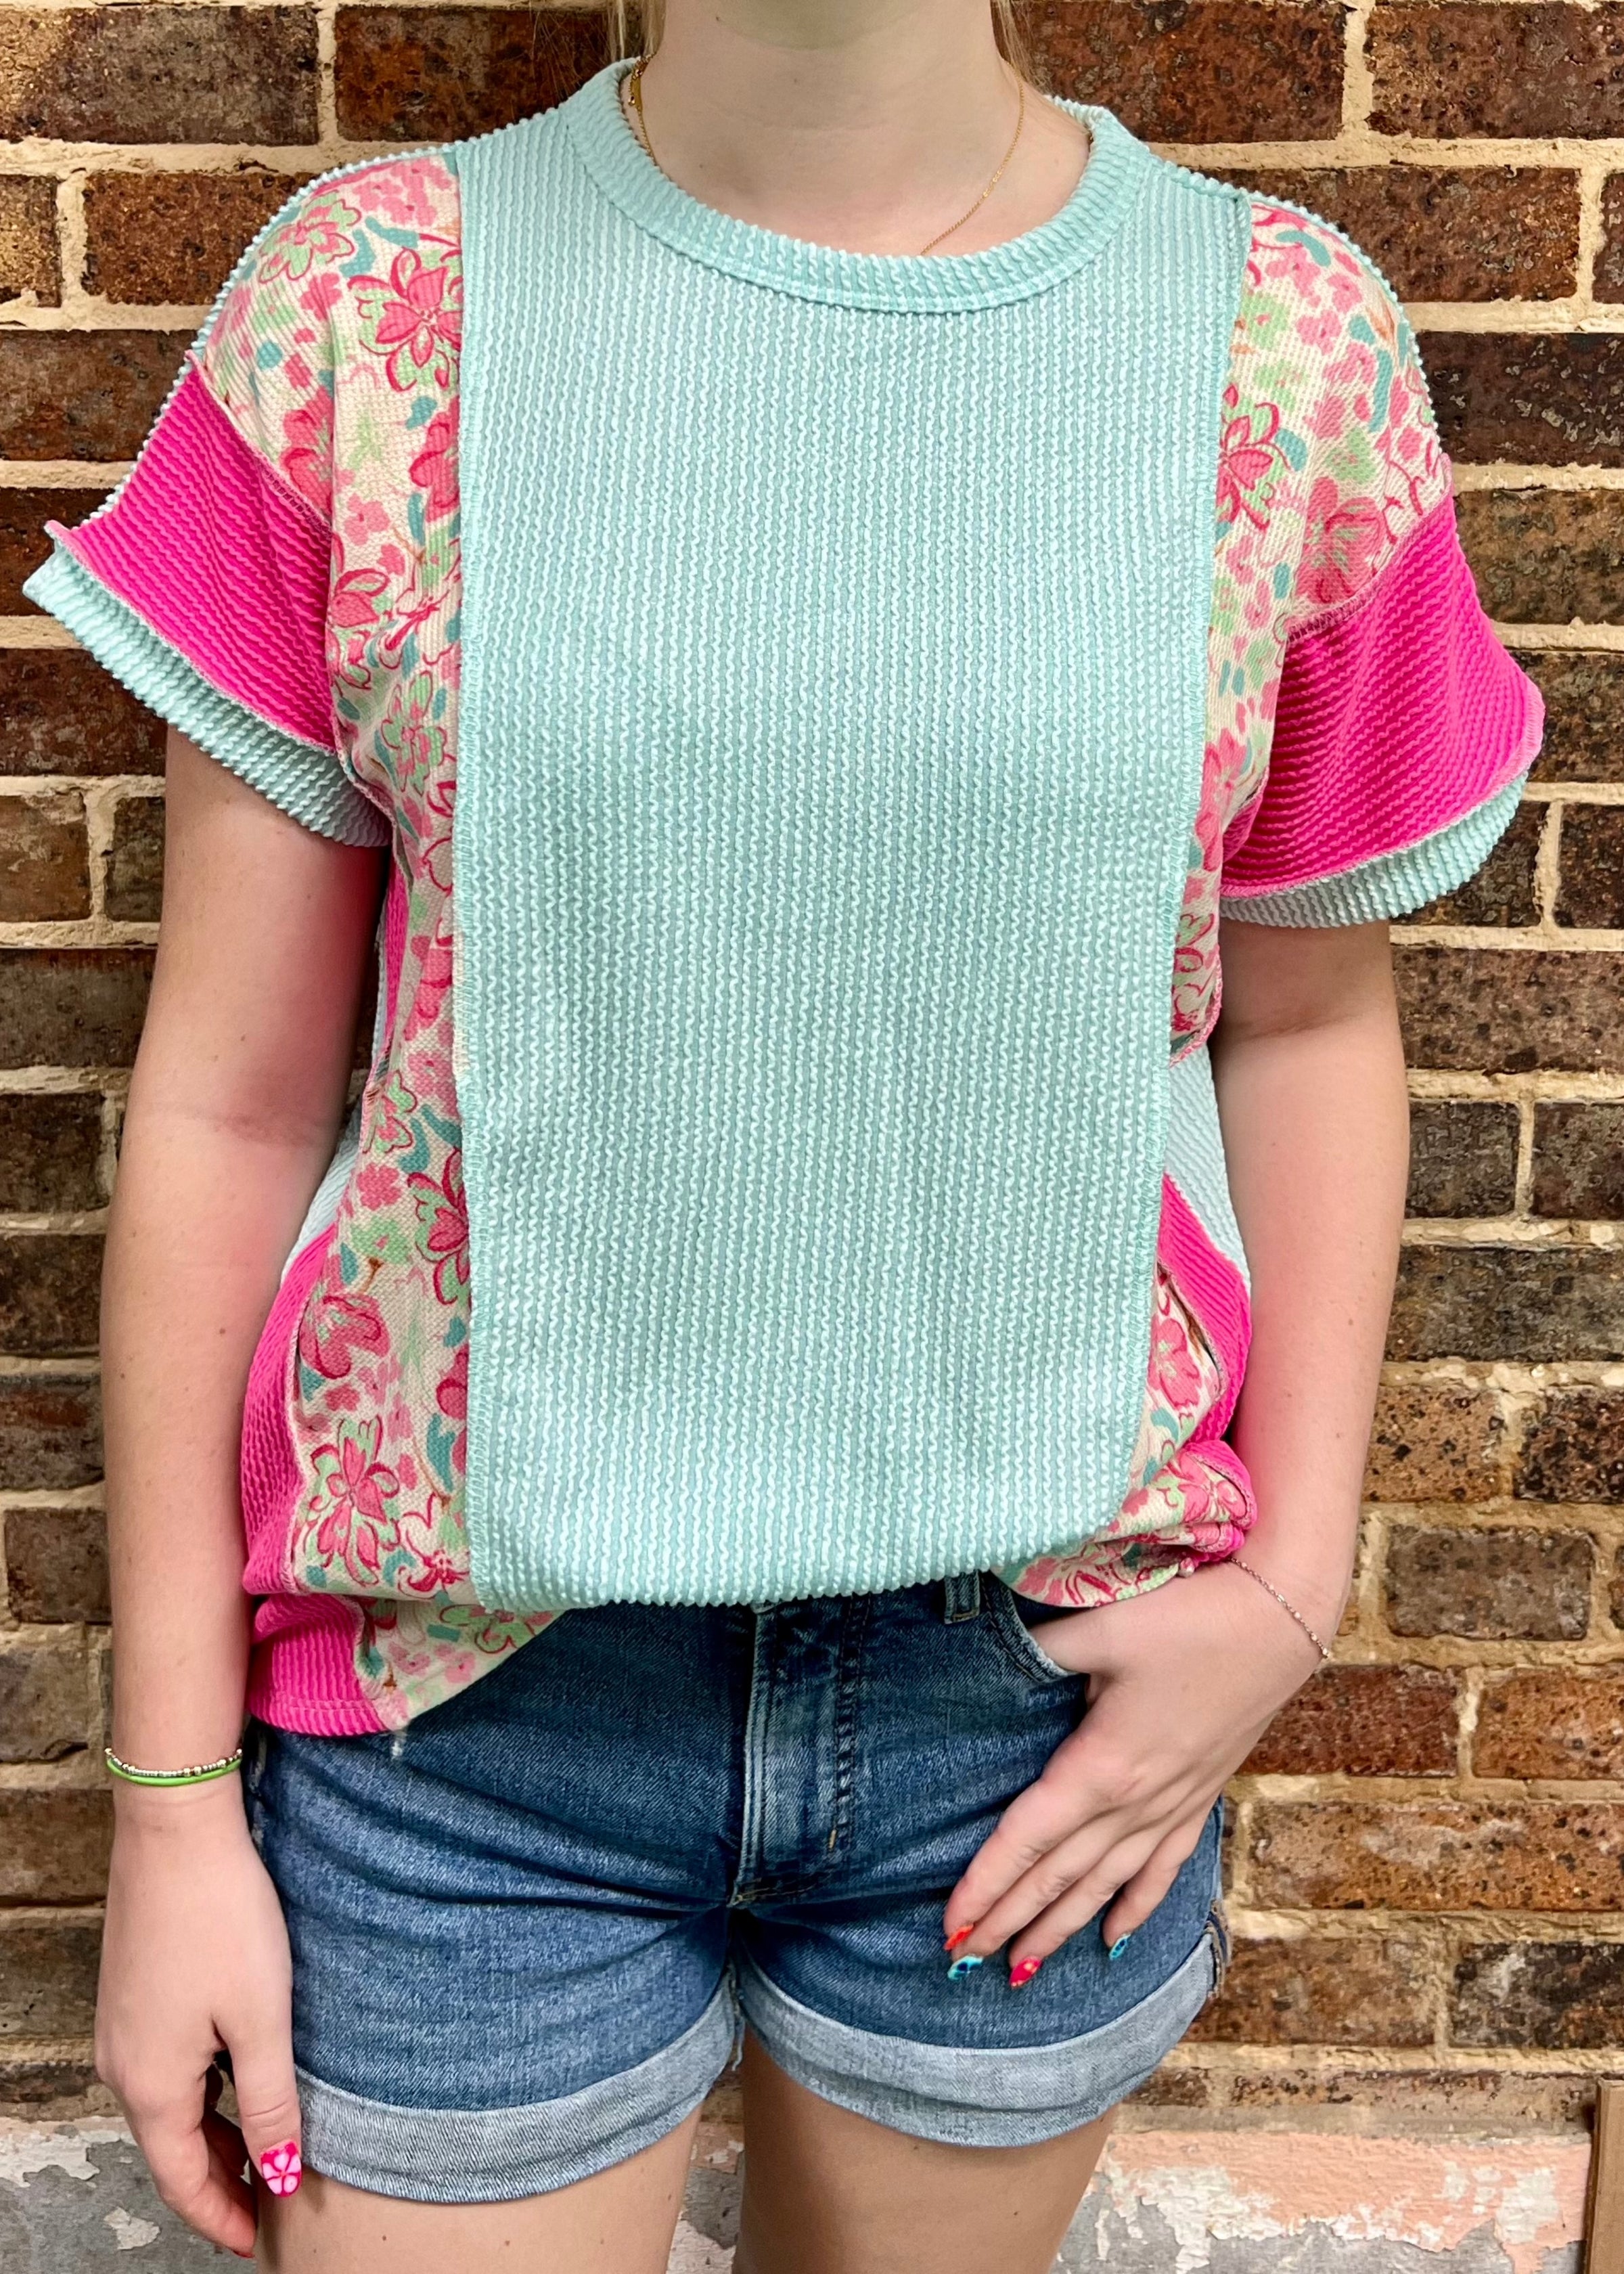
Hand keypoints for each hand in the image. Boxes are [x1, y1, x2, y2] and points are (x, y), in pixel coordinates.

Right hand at [96, 1778, 301, 2255]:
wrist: (177, 1829)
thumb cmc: (222, 1919)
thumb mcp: (261, 2020)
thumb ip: (269, 2105)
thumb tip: (277, 2177)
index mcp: (150, 2085)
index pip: (183, 2181)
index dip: (222, 2216)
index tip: (258, 2239)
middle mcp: (122, 2064)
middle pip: (172, 2148)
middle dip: (220, 2181)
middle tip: (270, 2199)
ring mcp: (123, 2026)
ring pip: (170, 2106)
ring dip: (213, 2136)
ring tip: (263, 2150)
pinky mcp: (134, 1991)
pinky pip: (166, 2066)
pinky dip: (202, 2092)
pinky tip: (237, 2080)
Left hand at [944, 1560, 1331, 1980]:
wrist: (1280, 1622)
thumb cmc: (1188, 1619)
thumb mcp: (1101, 1628)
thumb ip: (1038, 1649)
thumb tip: (985, 1655)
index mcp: (1102, 1766)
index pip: (1027, 1838)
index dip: (986, 1884)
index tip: (950, 1927)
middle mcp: (1135, 1802)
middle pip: (1058, 1875)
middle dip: (1009, 1921)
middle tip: (962, 1963)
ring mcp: (1172, 1806)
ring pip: (1105, 1885)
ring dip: (1060, 1928)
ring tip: (1021, 1969)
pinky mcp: (1200, 1798)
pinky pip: (1162, 1870)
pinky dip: (1134, 1907)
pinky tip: (1114, 1941)